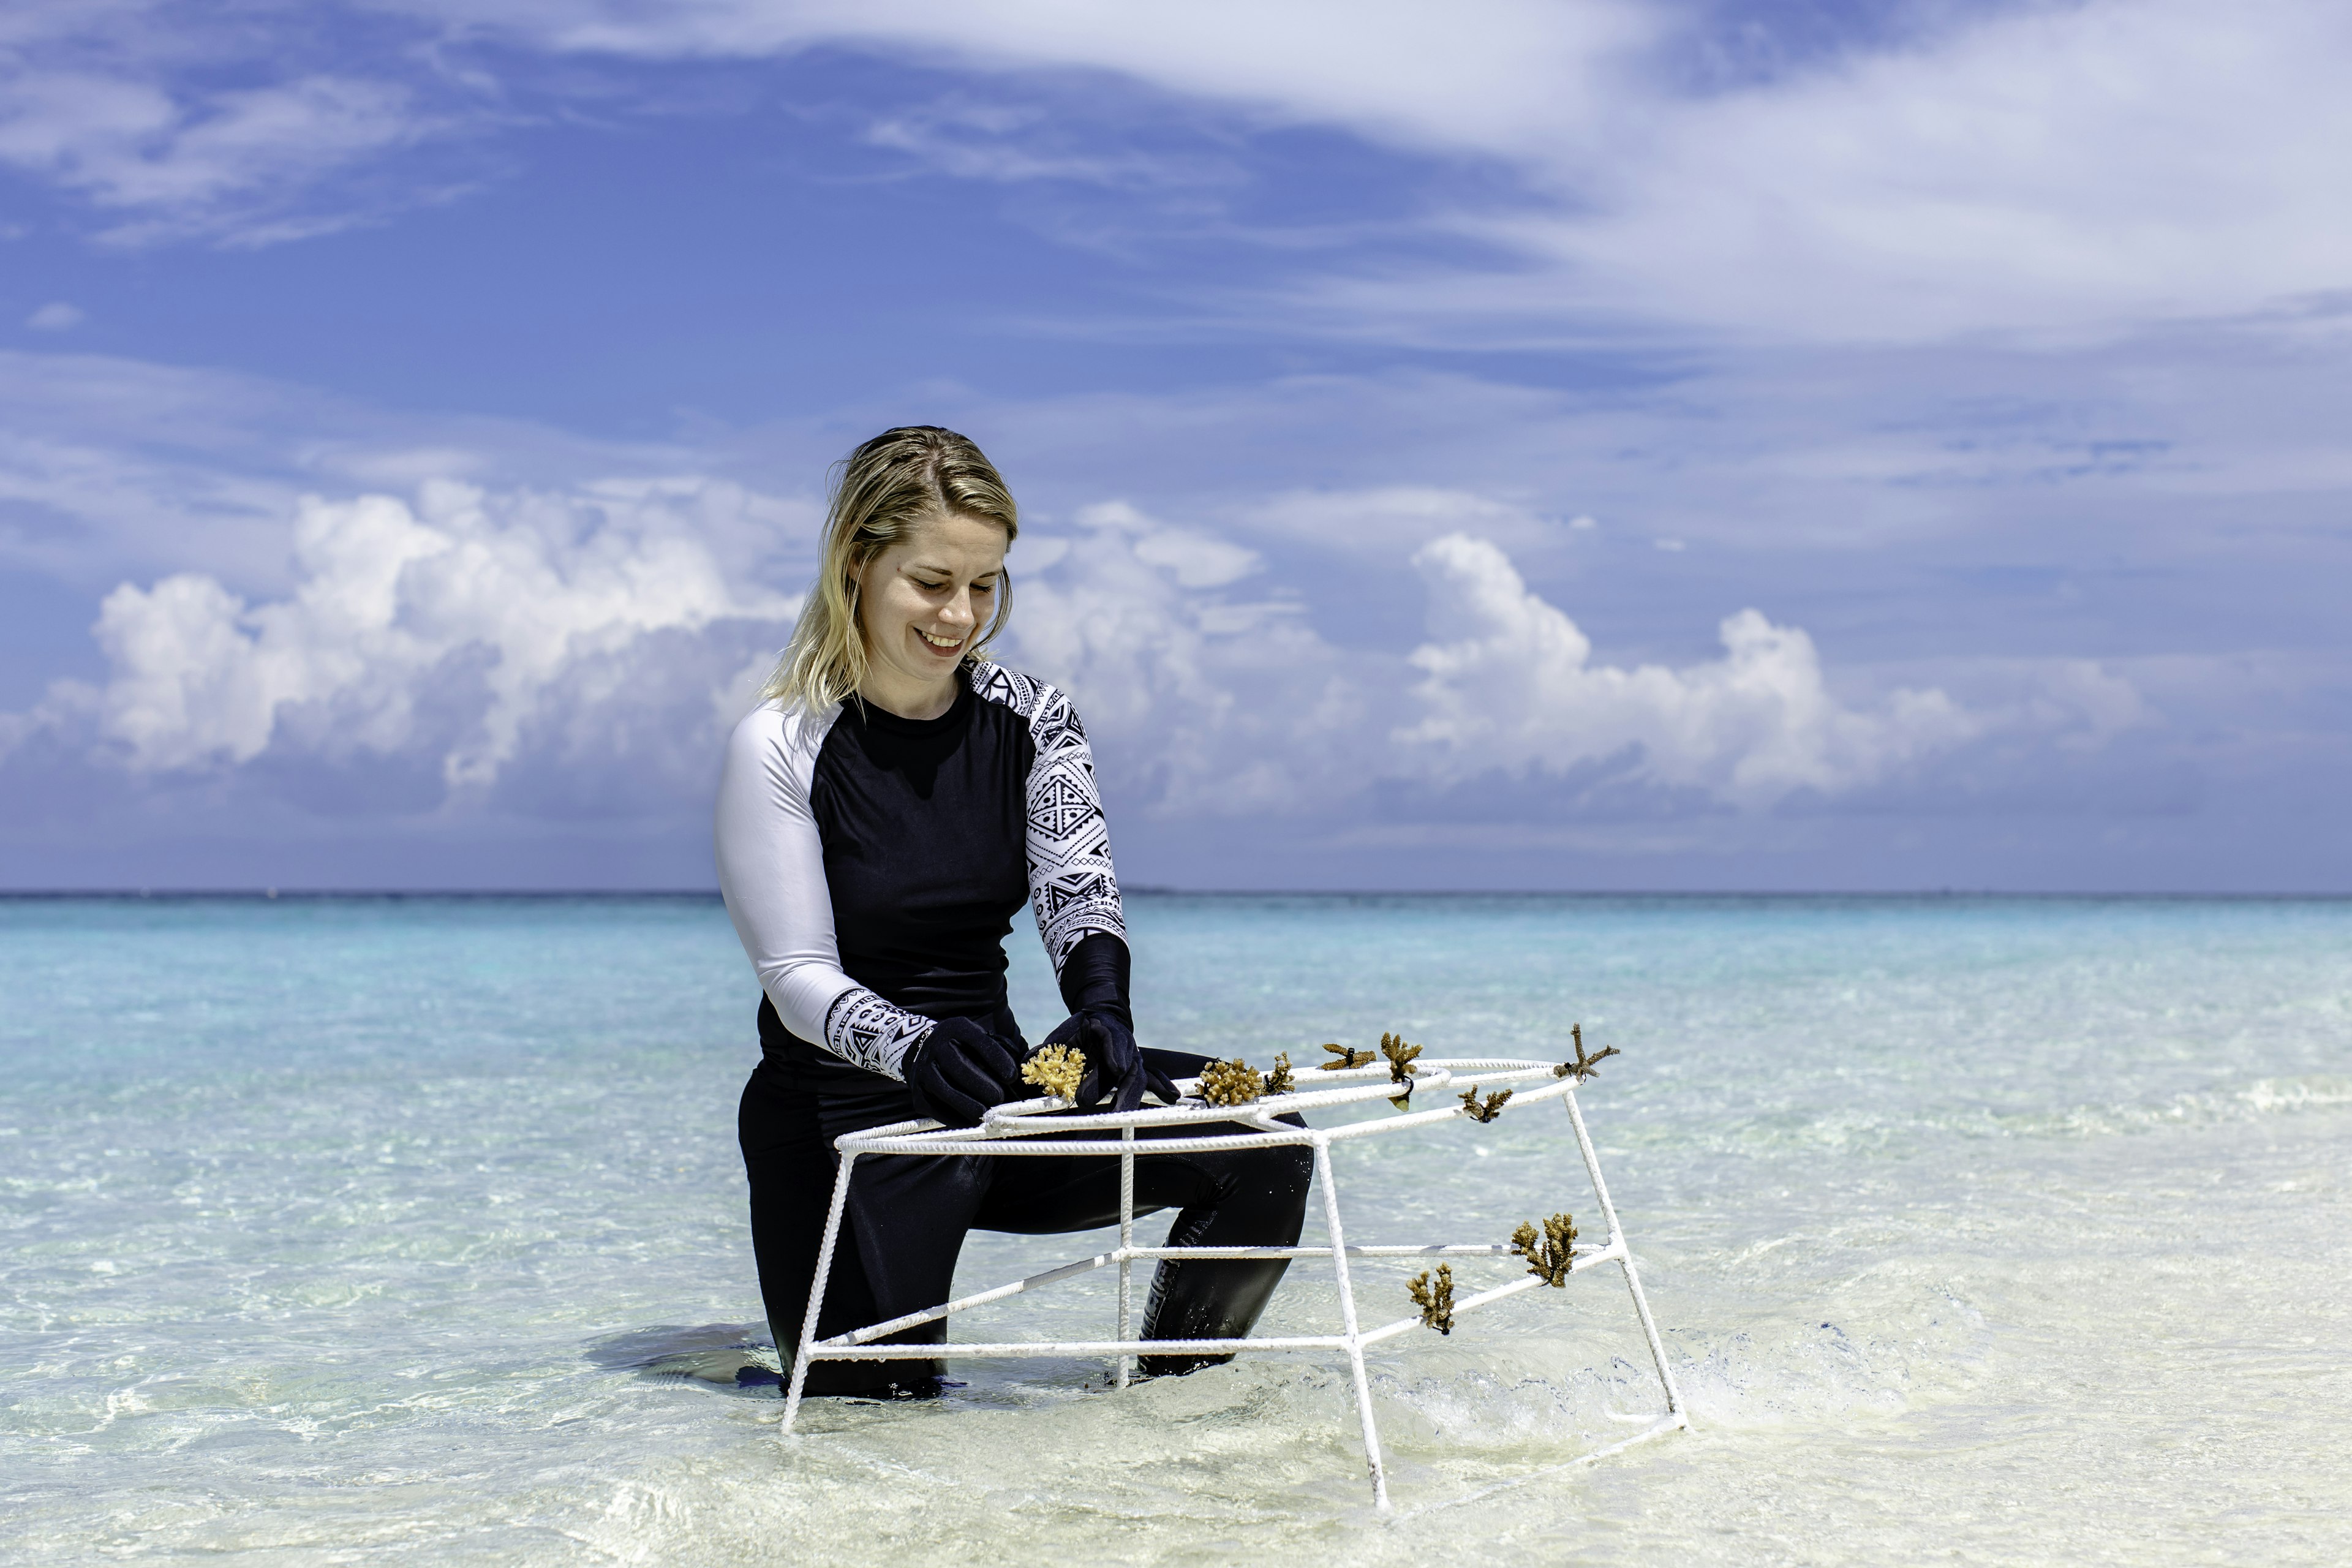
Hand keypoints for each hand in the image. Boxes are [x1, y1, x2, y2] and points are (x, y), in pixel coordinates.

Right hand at [904, 1016, 1022, 1127]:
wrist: (920, 1051)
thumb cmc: (961, 1048)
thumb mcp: (975, 1039)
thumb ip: (997, 1051)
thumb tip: (1018, 1076)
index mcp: (956, 1028)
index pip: (977, 1040)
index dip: (996, 1058)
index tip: (1012, 1076)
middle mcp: (935, 1046)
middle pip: (958, 1066)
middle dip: (981, 1084)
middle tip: (999, 1098)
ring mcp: (922, 1069)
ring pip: (944, 1089)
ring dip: (967, 1104)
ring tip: (985, 1114)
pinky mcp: (916, 1092)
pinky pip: (934, 1108)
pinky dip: (953, 1117)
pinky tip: (971, 1121)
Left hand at [1044, 1009, 1179, 1115]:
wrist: (1102, 1017)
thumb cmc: (1079, 1028)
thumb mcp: (1064, 1033)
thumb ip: (1048, 1048)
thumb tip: (1027, 1061)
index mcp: (1105, 1030)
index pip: (1112, 1041)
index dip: (1115, 1054)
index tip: (1117, 1068)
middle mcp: (1124, 1046)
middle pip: (1128, 1069)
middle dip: (1123, 1092)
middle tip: (1114, 1112)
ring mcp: (1133, 1059)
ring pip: (1139, 1078)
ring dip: (1134, 1099)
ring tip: (1129, 1118)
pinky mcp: (1137, 1069)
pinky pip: (1153, 1078)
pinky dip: (1163, 1087)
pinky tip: (1173, 1099)